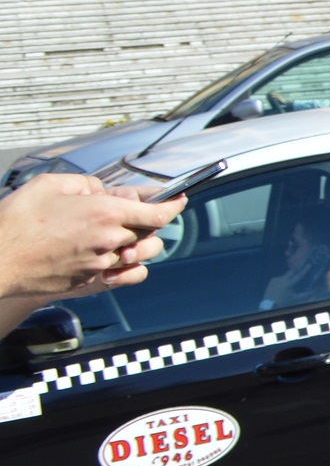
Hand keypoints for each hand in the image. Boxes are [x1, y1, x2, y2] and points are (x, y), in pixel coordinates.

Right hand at [0, 175, 185, 305]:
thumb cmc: (16, 222)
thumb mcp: (50, 184)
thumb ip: (86, 183)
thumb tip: (102, 190)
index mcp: (105, 212)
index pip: (158, 211)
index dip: (173, 204)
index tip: (179, 199)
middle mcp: (109, 240)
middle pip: (150, 231)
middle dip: (147, 219)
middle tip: (129, 211)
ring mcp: (100, 264)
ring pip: (141, 254)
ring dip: (140, 243)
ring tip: (124, 234)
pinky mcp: (88, 282)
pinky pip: (126, 276)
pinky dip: (130, 267)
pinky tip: (119, 258)